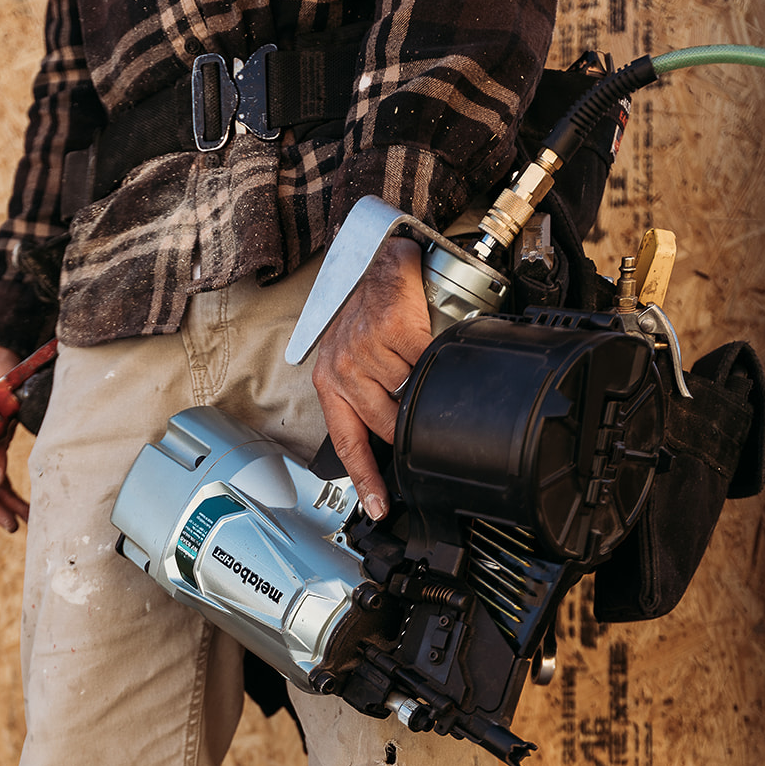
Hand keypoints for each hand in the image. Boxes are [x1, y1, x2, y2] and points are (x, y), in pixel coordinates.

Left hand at [312, 236, 430, 520]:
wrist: (377, 258)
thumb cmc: (367, 312)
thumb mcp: (353, 359)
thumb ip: (368, 396)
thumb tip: (394, 436)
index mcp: (329, 384)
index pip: (348, 443)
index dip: (367, 479)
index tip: (381, 507)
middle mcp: (342, 370)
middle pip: (386, 424)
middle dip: (409, 425)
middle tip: (422, 414)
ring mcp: (365, 350)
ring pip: (410, 393)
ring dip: (423, 384)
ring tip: (417, 362)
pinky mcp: (392, 330)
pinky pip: (426, 362)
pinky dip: (435, 358)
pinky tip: (430, 346)